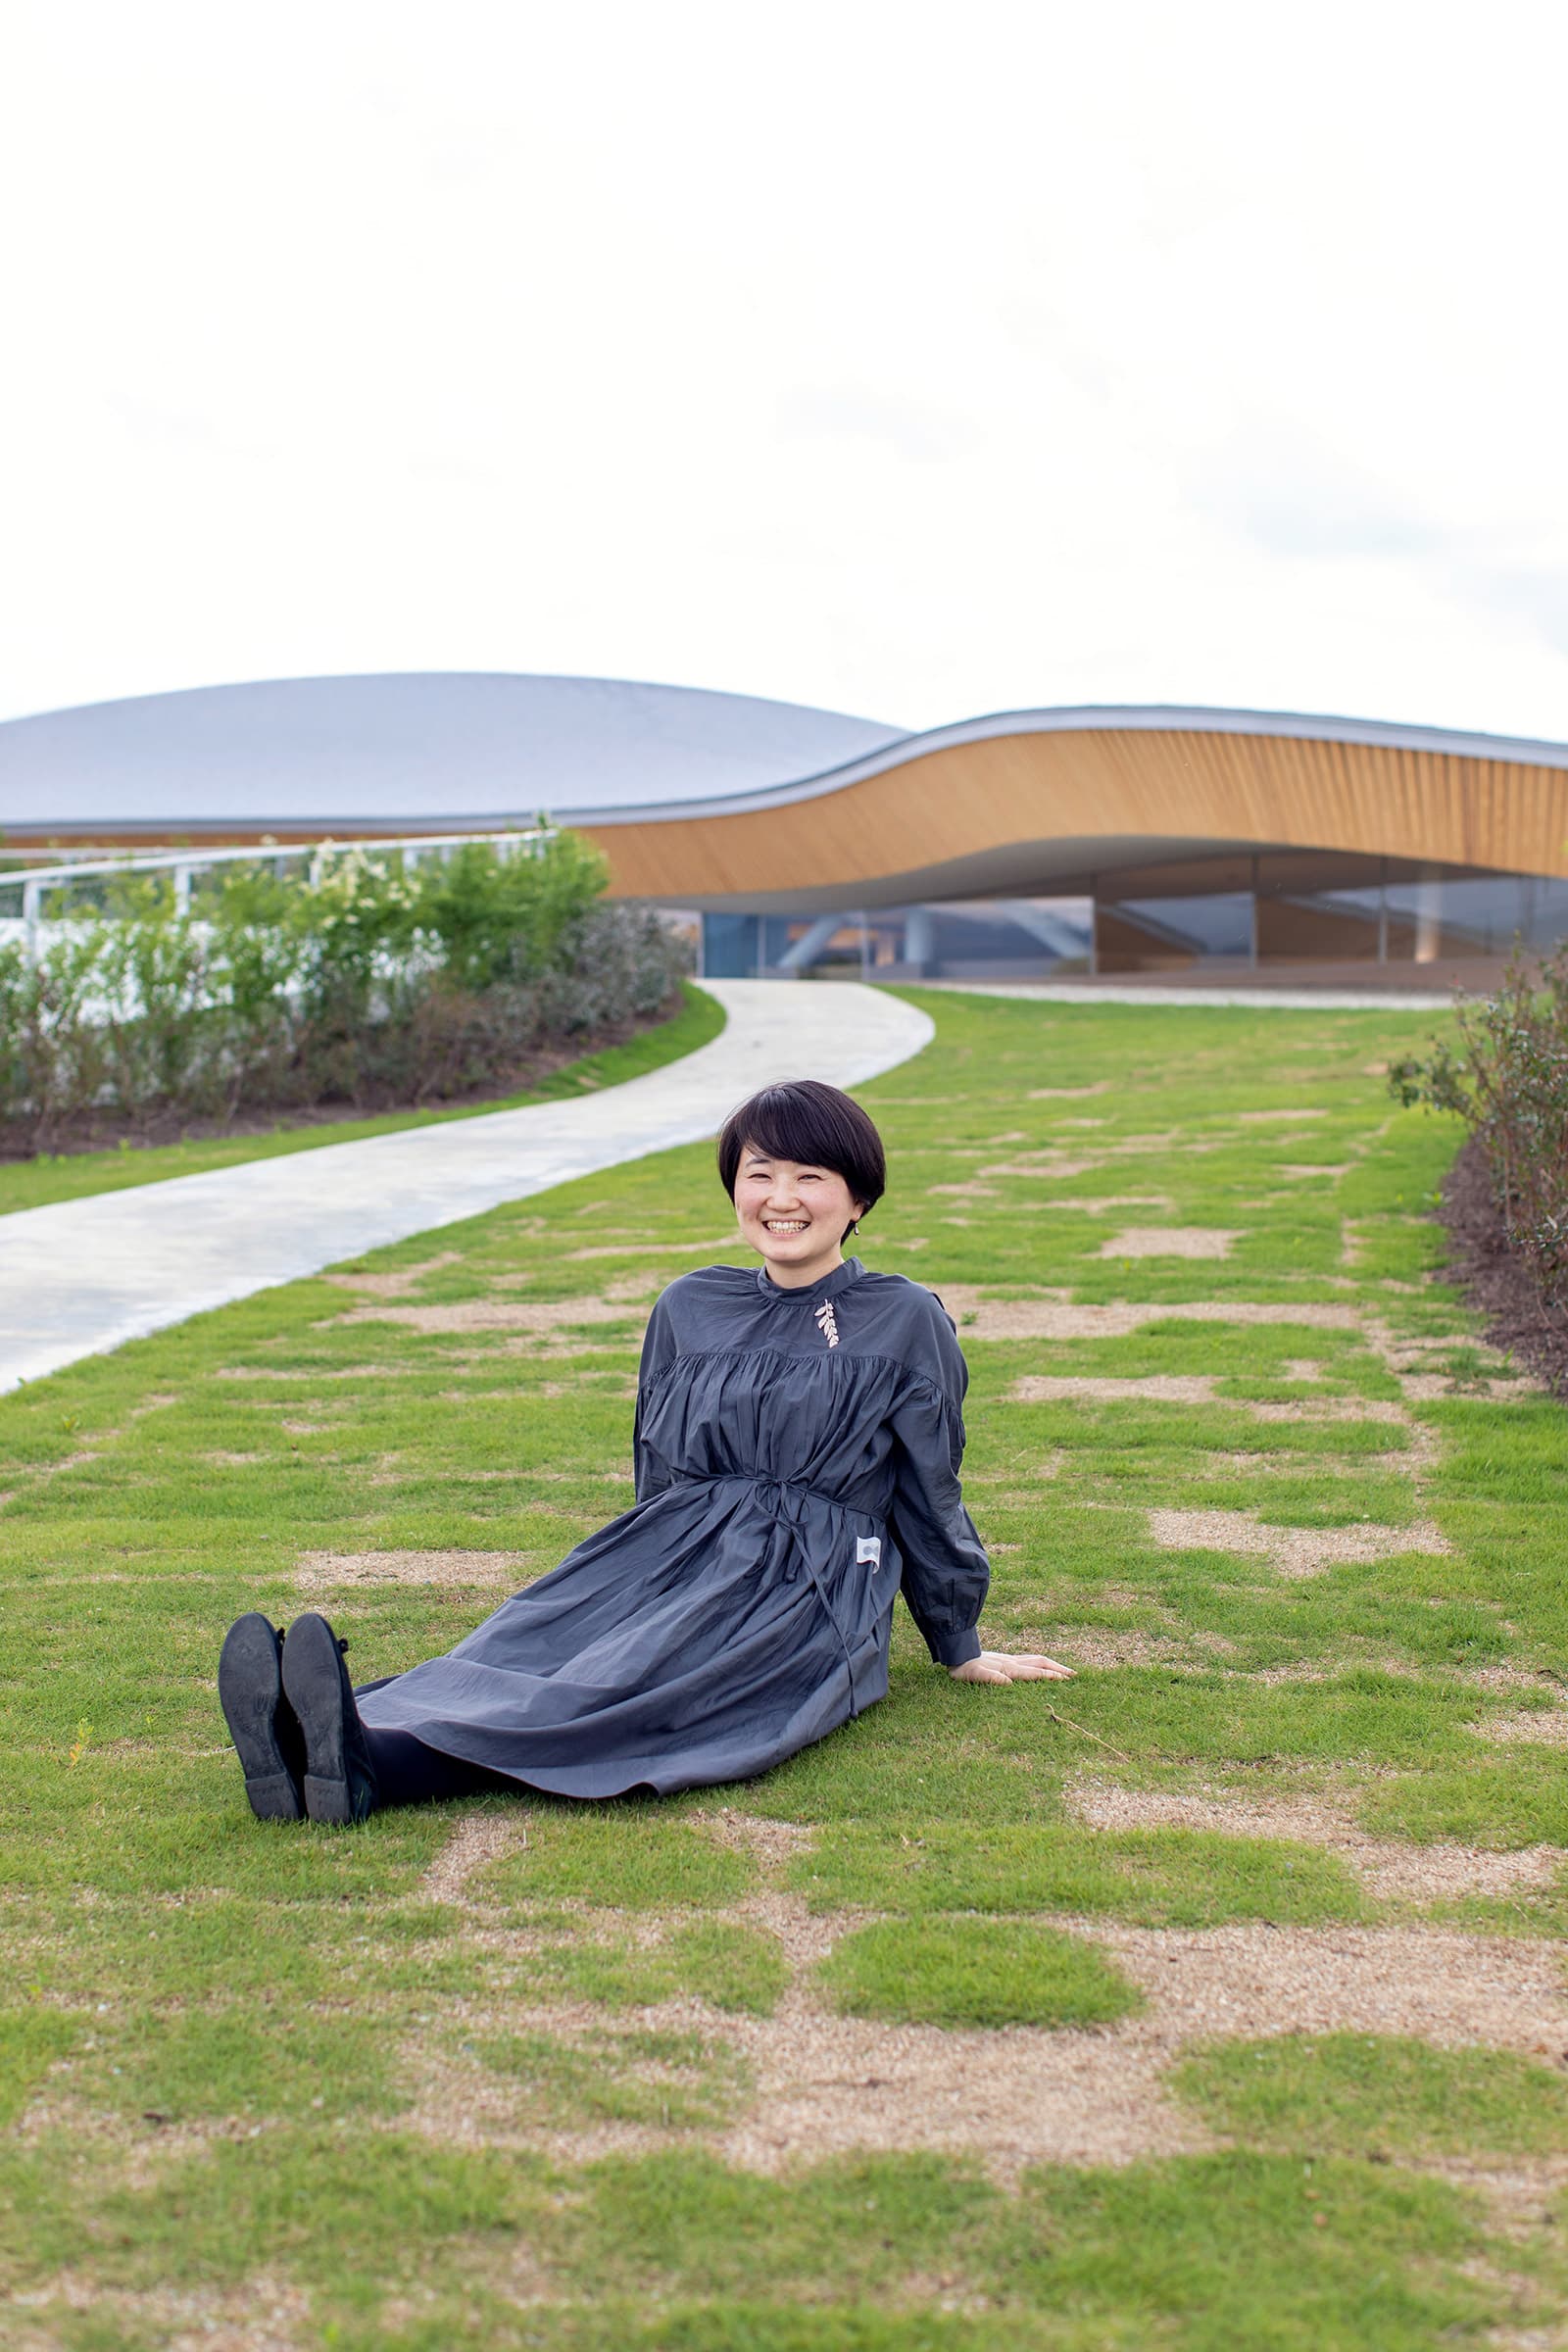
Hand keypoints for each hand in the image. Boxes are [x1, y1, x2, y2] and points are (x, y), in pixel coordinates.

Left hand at [949, 1649, 1074, 1683]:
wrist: (953, 1654)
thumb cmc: (962, 1668)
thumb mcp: (973, 1676)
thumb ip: (990, 1678)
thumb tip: (1008, 1682)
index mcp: (1007, 1668)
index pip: (1034, 1672)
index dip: (1051, 1676)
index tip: (1067, 1680)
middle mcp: (1011, 1661)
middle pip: (1041, 1662)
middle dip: (1058, 1669)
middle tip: (1075, 1676)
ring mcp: (1009, 1658)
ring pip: (1036, 1659)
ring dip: (1052, 1664)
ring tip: (1064, 1671)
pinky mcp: (1005, 1659)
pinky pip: (1028, 1660)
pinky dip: (1041, 1663)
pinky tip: (1043, 1667)